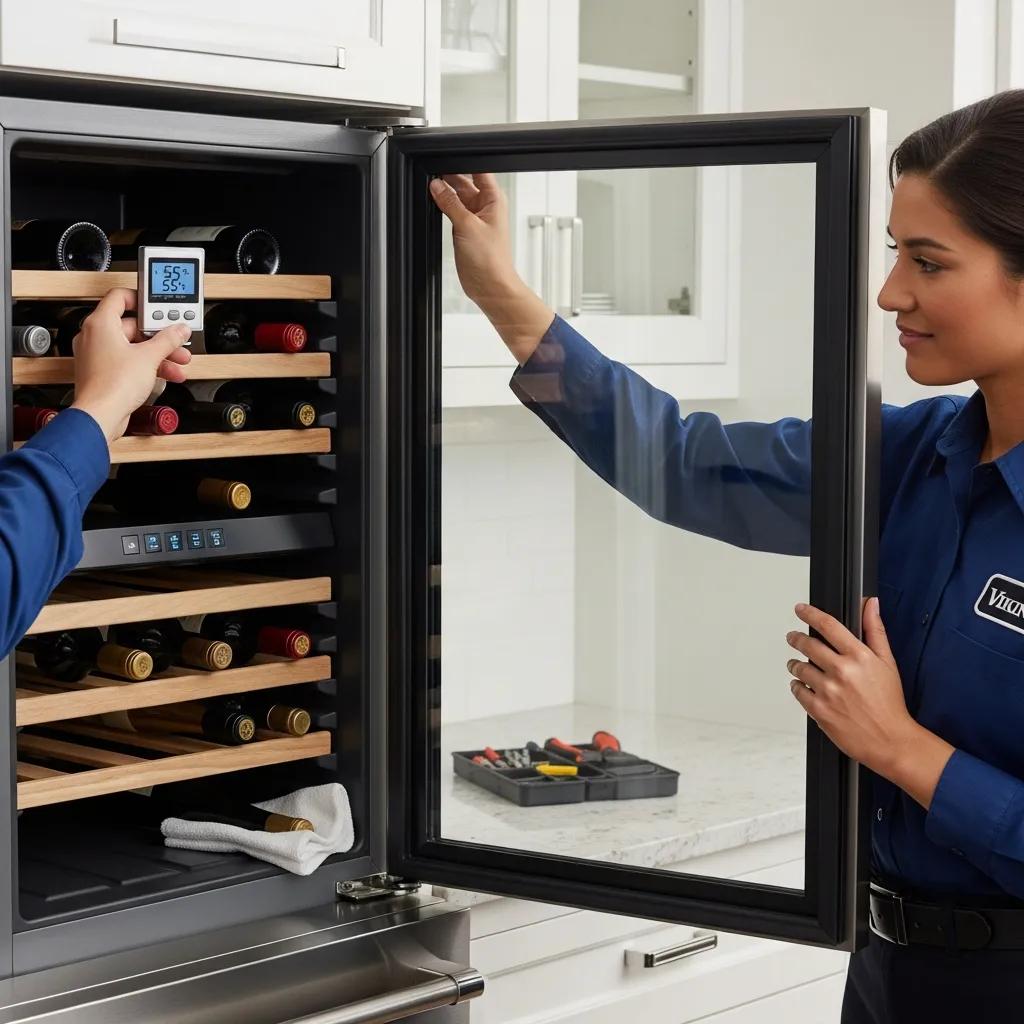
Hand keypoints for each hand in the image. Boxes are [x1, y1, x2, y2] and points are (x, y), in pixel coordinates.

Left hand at [69, 288, 191, 443]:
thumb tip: (179, 329)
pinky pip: (127, 361)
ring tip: (177, 361)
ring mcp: (97, 355)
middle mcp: (94, 336)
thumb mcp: (150, 357)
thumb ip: (168, 340)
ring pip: (132, 346)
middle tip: (176, 339)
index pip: (120, 297)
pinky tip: (165, 373)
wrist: (101, 415)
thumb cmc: (113, 385)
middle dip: (159, 335)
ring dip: (157, 353)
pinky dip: (146, 365)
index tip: (158, 307)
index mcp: (100, 323)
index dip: (142, 299)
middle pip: (131, 326)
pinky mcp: (102, 372)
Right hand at [429, 173, 521, 306]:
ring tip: (431, 189)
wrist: (490, 286)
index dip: (463, 163)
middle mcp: (485, 206)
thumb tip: (437, 186)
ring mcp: (474, 218)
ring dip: (445, 193)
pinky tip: (434, 203)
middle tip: (432, 175)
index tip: (445, 160)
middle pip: (464, 181)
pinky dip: (443, 207)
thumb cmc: (491, 260)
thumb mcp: (467, 226)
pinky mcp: (465, 229)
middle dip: (449, 177)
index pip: (479, 170)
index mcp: (493, 199)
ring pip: (457, 196)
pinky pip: (452, 211)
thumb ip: (450, 203)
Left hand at [786, 597, 917, 776]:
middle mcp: (842, 671)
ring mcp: (828, 691)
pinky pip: (798, 691)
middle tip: (793, 637)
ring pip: (799, 668)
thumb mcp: (888, 662)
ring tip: (797, 665)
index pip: (828, 625)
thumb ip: (875, 630)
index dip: (810, 614)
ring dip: (795, 664)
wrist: (890, 741)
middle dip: (796, 639)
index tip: (801, 609)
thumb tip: (870, 604)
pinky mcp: (819, 710)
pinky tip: (802, 685)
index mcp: (859, 657)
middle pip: (808, 645)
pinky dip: (797, 686)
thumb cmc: (889, 703)